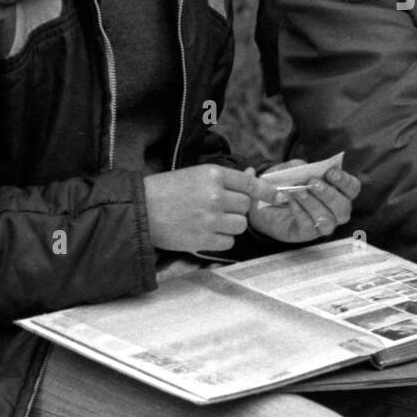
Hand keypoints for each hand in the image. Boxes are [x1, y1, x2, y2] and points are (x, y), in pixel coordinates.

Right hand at [143, 164, 275, 251]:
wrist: (139, 210)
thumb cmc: (165, 190)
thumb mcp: (195, 176)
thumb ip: (224, 179)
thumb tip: (252, 176)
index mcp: (212, 175)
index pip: (249, 183)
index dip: (266, 191)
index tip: (277, 196)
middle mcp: (215, 195)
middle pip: (246, 206)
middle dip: (237, 209)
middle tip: (220, 209)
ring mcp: (210, 218)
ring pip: (240, 225)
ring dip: (231, 225)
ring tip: (210, 221)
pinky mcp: (203, 239)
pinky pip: (228, 242)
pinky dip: (221, 239)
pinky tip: (204, 233)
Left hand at [250, 166, 359, 242]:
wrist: (268, 201)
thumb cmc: (287, 182)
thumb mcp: (292, 170)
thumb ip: (300, 167)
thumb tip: (304, 168)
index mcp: (339, 191)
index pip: (352, 188)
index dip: (344, 181)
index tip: (330, 172)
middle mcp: (336, 210)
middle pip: (343, 207)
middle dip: (328, 194)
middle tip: (312, 182)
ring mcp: (323, 224)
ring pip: (327, 219)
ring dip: (312, 203)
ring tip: (298, 191)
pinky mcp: (307, 234)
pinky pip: (309, 227)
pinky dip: (300, 212)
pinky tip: (291, 202)